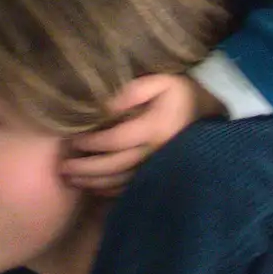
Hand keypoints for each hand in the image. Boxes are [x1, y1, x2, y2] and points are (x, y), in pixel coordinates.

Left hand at [62, 74, 222, 193]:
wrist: (210, 117)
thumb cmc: (181, 94)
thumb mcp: (160, 82)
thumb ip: (132, 91)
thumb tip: (104, 104)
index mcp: (154, 128)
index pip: (114, 140)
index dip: (90, 143)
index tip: (71, 140)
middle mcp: (155, 153)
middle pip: (113, 166)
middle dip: (85, 169)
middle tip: (62, 168)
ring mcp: (157, 169)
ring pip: (120, 182)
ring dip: (93, 183)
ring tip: (70, 179)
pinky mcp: (159, 178)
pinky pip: (130, 189)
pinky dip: (109, 191)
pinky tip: (93, 188)